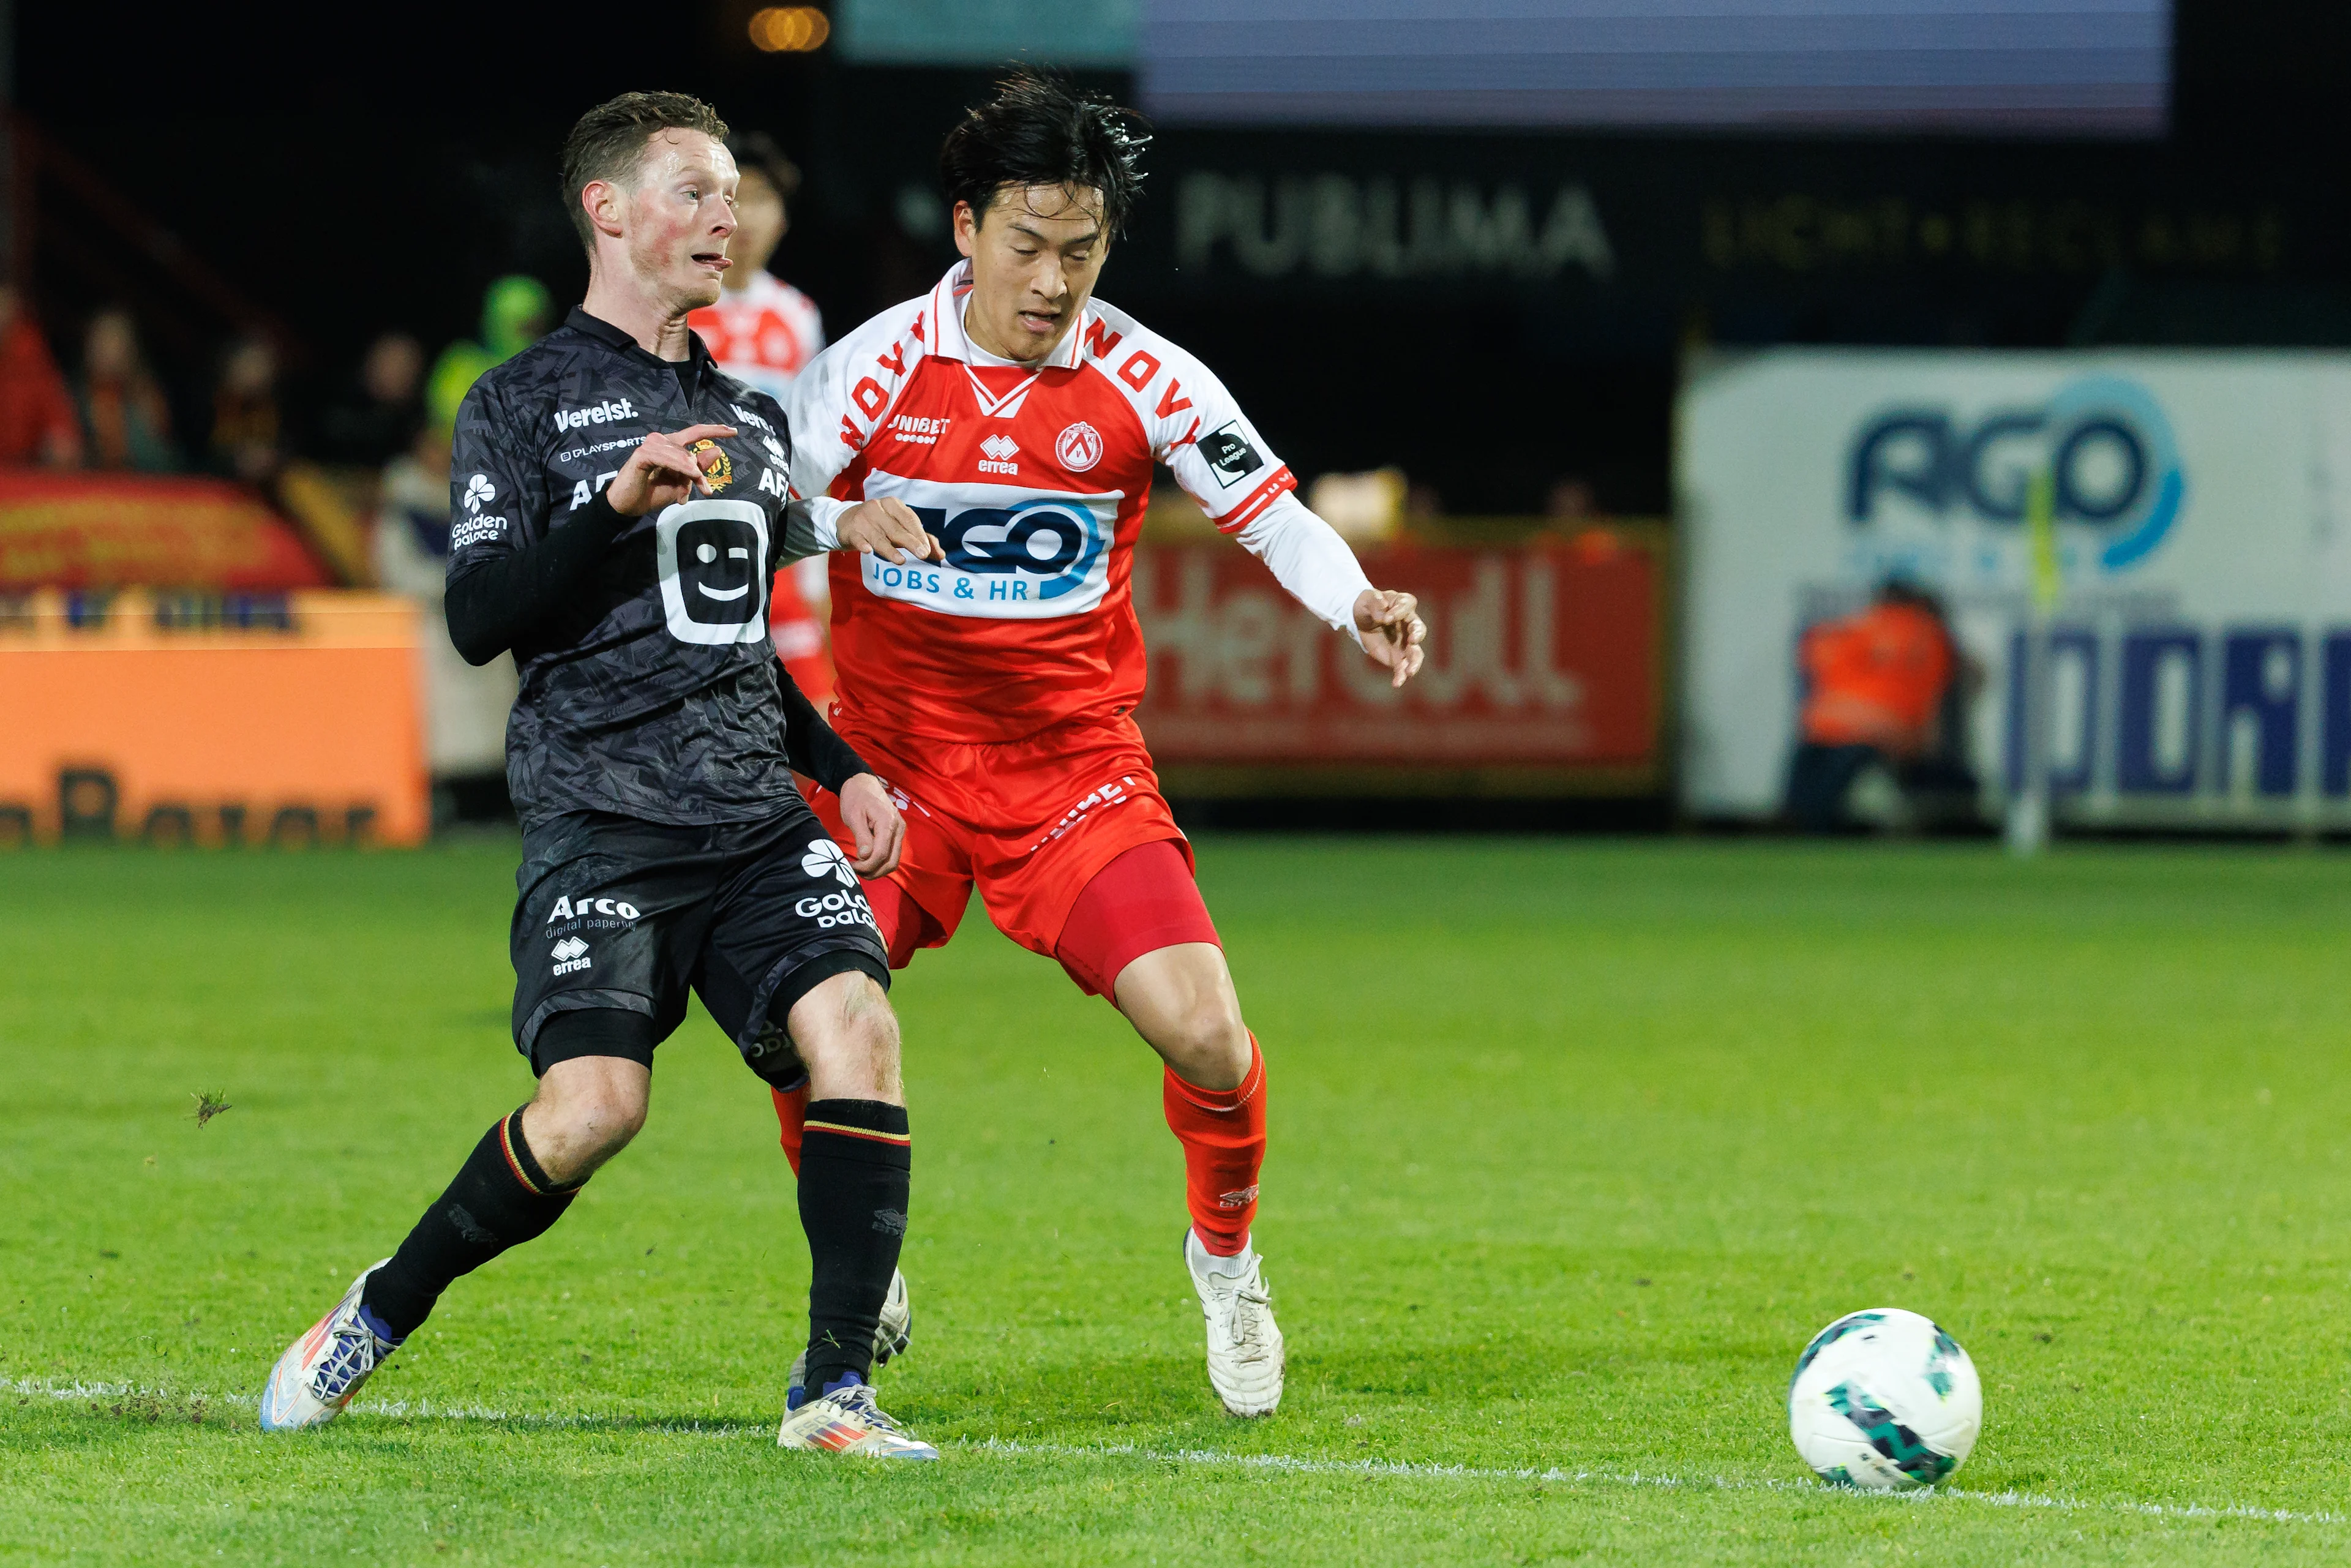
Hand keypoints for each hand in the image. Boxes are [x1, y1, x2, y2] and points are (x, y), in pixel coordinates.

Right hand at [606, 424, 735, 516]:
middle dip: (699, 474)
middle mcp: (661, 441)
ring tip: (685, 494)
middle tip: (705, 491)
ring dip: (689, 476)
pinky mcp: (643, 454)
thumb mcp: (681, 483)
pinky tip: (691, 474)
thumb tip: (718, 450)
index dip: (714, 431)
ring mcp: (651, 445)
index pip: (695, 432)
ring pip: (683, 457)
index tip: (734, 431)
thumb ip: (698, 468)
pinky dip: (682, 467)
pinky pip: (669, 459)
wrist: (629, 505)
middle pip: (691, 452)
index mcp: (671, 446)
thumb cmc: (653, 493)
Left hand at [836, 773, 905, 877]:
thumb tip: (865, 856)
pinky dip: (880, 863)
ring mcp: (900, 832)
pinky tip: (866, 861)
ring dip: (877, 870)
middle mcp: (899, 829)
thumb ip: (861, 836)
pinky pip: (892, 854)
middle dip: (873, 872)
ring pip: (893, 861)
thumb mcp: (853, 816)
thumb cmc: (856, 797)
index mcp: (888, 823)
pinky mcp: (897, 834)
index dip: (866, 866)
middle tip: (855, 871)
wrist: (863, 783)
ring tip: (860, 868)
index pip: (881, 854)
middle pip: (891, 862)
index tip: (851, 865)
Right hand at [837, 497, 943, 564]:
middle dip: (910, 542)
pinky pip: (859, 539)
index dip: (919, 534)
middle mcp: (878, 508)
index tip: (928, 550)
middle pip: (896, 529)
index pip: (909, 519)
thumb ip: (920, 538)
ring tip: (901, 561)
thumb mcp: (899, 526)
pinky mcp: (851, 530)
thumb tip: (941, 555)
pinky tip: (868, 550)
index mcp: (893, 504)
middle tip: (923, 555)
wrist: (846, 521)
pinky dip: (863, 544)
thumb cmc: (880, 524)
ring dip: (889, 549)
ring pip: (879, 537)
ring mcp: (863, 519)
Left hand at [1353, 588, 1426, 688]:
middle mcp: (1409, 624)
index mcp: (1403, 604)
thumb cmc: (1366, 605)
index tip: (1386, 618)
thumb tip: (1384, 616)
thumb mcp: (1366, 599)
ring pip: (1416, 653)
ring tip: (1410, 671)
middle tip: (1412, 640)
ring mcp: (1405, 643)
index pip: (1407, 605)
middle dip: (1418, 634)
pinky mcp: (1397, 657)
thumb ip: (1375, 603)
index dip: (1399, 611)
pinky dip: (1401, 676)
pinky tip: (1397, 683)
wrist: (1358, 620)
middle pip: (1419, 629)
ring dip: (1415, 661)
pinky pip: (1402, 668)